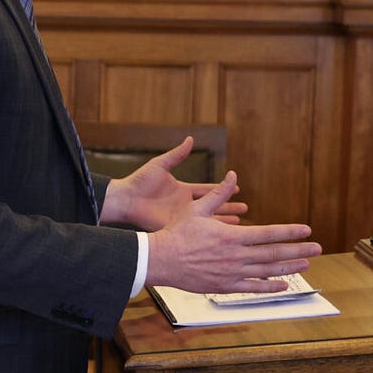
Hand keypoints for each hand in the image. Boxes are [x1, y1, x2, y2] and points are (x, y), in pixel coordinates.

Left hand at [98, 136, 246, 231]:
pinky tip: (224, 233)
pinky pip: (197, 229)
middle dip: (229, 207)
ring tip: (241, 223)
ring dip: (224, 221)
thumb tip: (191, 139)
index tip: (238, 188)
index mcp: (183, 189)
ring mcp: (182, 216)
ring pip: (208, 219)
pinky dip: (211, 231)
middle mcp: (185, 204)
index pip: (208, 189)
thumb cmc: (139, 181)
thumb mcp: (161, 164)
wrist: (126, 198)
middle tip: (246, 209)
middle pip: (213, 205)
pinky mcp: (177, 226)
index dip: (223, 188)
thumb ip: (177, 154)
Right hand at [145, 174, 320, 293]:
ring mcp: (231, 273)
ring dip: (289, 267)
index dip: (290, 231)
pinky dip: (270, 287)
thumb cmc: (177, 233)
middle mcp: (236, 255)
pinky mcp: (224, 286)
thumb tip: (233, 175)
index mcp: (232, 235)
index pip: (269, 233)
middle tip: (317, 248)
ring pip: (267, 271)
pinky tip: (283, 284)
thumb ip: (219, 194)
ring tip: (306, 264)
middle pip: (274, 253)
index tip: (306, 230)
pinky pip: (252, 288)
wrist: (160, 259)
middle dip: (298, 250)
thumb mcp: (197, 209)